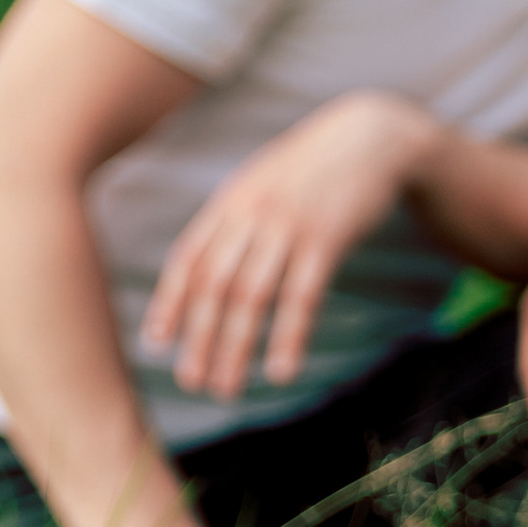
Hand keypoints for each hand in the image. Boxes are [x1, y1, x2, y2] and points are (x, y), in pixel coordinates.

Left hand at [144, 94, 436, 404]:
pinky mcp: (326, 239)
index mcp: (230, 202)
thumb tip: (209, 266)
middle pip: (214, 284)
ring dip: (234, 347)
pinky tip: (280, 371)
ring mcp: (287, 226)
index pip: (189, 258)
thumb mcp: (264, 184)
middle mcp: (251, 214)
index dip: (170, 302)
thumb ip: (237, 220)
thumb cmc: (315, 169)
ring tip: (226, 389)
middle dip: (199, 337)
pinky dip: (287, 337)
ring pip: (250, 296)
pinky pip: (301, 297)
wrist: (370, 137)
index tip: (157, 343)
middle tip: (191, 382)